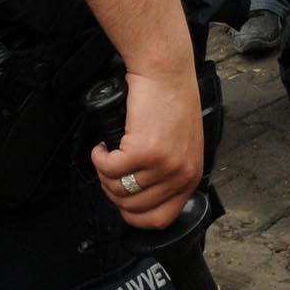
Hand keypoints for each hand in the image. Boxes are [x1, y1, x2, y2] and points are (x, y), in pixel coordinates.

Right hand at [90, 67, 203, 229]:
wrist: (165, 71)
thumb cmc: (170, 100)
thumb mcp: (182, 144)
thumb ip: (170, 172)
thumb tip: (143, 193)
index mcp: (191, 176)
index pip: (161, 219)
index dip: (135, 216)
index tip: (123, 203)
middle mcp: (180, 174)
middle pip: (134, 208)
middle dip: (113, 192)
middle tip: (110, 171)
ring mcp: (163, 164)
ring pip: (118, 189)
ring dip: (104, 175)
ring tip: (106, 155)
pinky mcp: (143, 150)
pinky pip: (108, 169)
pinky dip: (98, 158)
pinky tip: (102, 146)